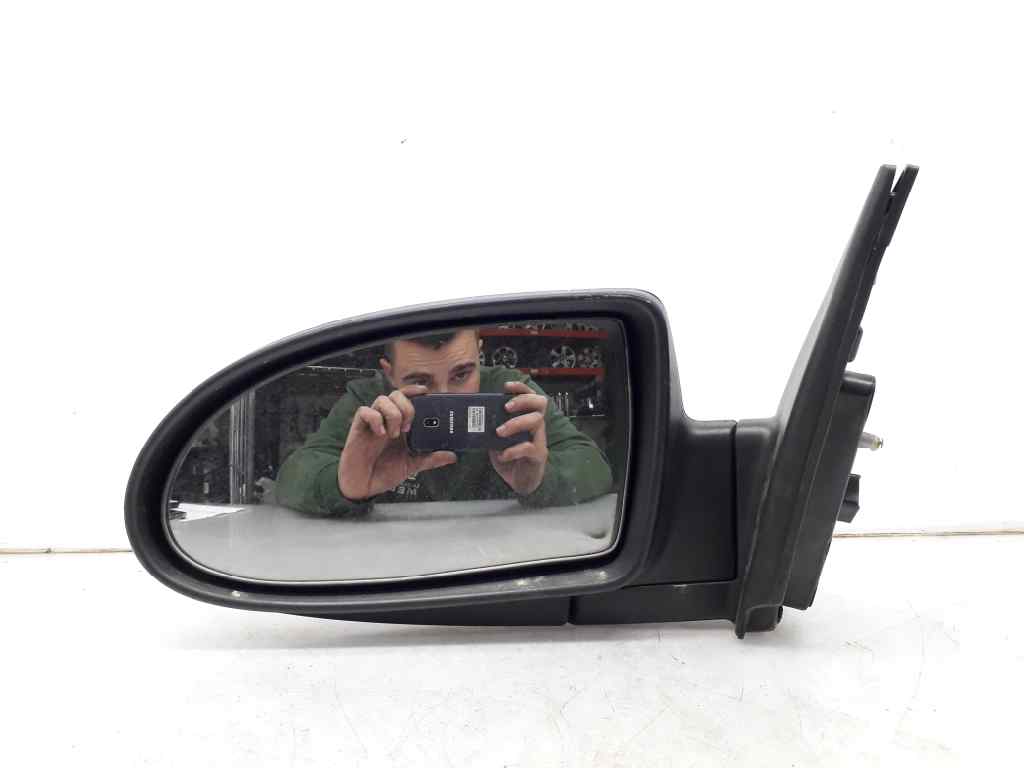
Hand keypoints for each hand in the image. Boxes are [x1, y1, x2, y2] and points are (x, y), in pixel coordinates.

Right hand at [338, 384, 455, 499]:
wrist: (364, 486)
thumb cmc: (384, 472)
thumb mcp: (412, 465)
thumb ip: (431, 458)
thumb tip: (452, 455)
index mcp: (400, 424)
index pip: (407, 398)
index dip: (415, 391)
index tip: (426, 392)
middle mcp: (386, 419)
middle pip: (396, 394)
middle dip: (406, 407)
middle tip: (409, 427)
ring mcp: (372, 423)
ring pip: (382, 399)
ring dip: (393, 414)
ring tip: (394, 434)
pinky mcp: (358, 428)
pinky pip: (364, 411)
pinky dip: (375, 419)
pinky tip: (380, 434)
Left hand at [489, 381, 548, 495]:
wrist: (520, 482)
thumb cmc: (510, 458)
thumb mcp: (498, 440)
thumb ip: (492, 429)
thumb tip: (473, 420)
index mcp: (527, 419)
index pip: (530, 396)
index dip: (520, 388)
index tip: (506, 386)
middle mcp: (536, 427)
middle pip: (540, 403)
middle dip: (522, 400)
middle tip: (506, 407)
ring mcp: (539, 440)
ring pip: (536, 421)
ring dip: (516, 423)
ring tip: (499, 431)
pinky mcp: (538, 455)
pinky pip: (529, 447)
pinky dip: (513, 450)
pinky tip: (502, 455)